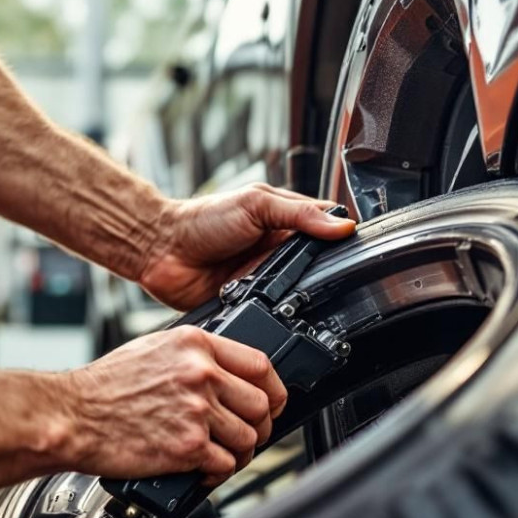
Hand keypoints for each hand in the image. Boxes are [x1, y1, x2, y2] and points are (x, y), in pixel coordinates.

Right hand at [60, 326, 287, 483]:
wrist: (72, 416)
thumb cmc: (103, 387)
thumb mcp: (153, 348)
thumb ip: (193, 357)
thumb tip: (225, 376)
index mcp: (195, 345)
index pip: (261, 364)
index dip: (275, 389)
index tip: (272, 402)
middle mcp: (201, 374)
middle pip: (262, 404)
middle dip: (261, 426)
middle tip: (248, 435)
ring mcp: (197, 410)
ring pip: (249, 437)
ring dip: (241, 452)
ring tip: (222, 455)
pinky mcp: (188, 446)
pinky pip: (225, 464)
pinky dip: (218, 473)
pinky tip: (203, 469)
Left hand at [139, 184, 355, 310]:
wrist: (163, 250)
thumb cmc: (202, 219)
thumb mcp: (257, 204)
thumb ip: (299, 214)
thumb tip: (342, 226)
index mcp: (284, 223)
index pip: (327, 230)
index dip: (343, 238)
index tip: (355, 246)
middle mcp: (277, 253)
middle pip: (317, 267)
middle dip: (320, 273)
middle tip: (322, 273)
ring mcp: (264, 279)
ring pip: (297, 294)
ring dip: (296, 293)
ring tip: (291, 288)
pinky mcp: (250, 303)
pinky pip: (271, 313)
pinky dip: (273, 312)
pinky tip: (272, 307)